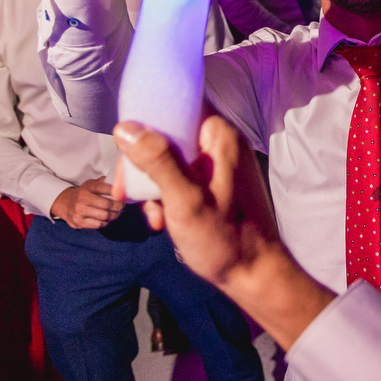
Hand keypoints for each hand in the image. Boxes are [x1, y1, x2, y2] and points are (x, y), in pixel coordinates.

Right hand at [51, 178, 123, 228]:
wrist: (65, 203)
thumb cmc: (83, 194)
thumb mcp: (91, 184)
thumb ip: (103, 182)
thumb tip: (118, 181)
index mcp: (88, 187)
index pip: (105, 187)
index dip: (117, 192)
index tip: (123, 195)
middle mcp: (82, 198)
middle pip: (107, 204)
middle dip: (118, 206)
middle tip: (122, 207)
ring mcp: (79, 211)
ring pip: (104, 215)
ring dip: (114, 216)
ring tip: (117, 213)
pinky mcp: (78, 222)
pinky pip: (98, 224)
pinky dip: (105, 222)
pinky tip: (106, 219)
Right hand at [112, 117, 334, 349]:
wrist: (255, 276)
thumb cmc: (226, 239)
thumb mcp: (185, 201)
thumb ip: (157, 161)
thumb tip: (126, 128)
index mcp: (220, 137)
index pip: (178, 103)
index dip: (146, 119)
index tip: (124, 147)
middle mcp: (222, 144)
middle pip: (168, 133)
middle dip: (142, 162)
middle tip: (126, 193)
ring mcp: (220, 165)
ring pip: (171, 159)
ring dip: (152, 184)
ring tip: (153, 214)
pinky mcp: (216, 184)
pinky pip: (181, 177)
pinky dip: (166, 195)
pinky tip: (163, 220)